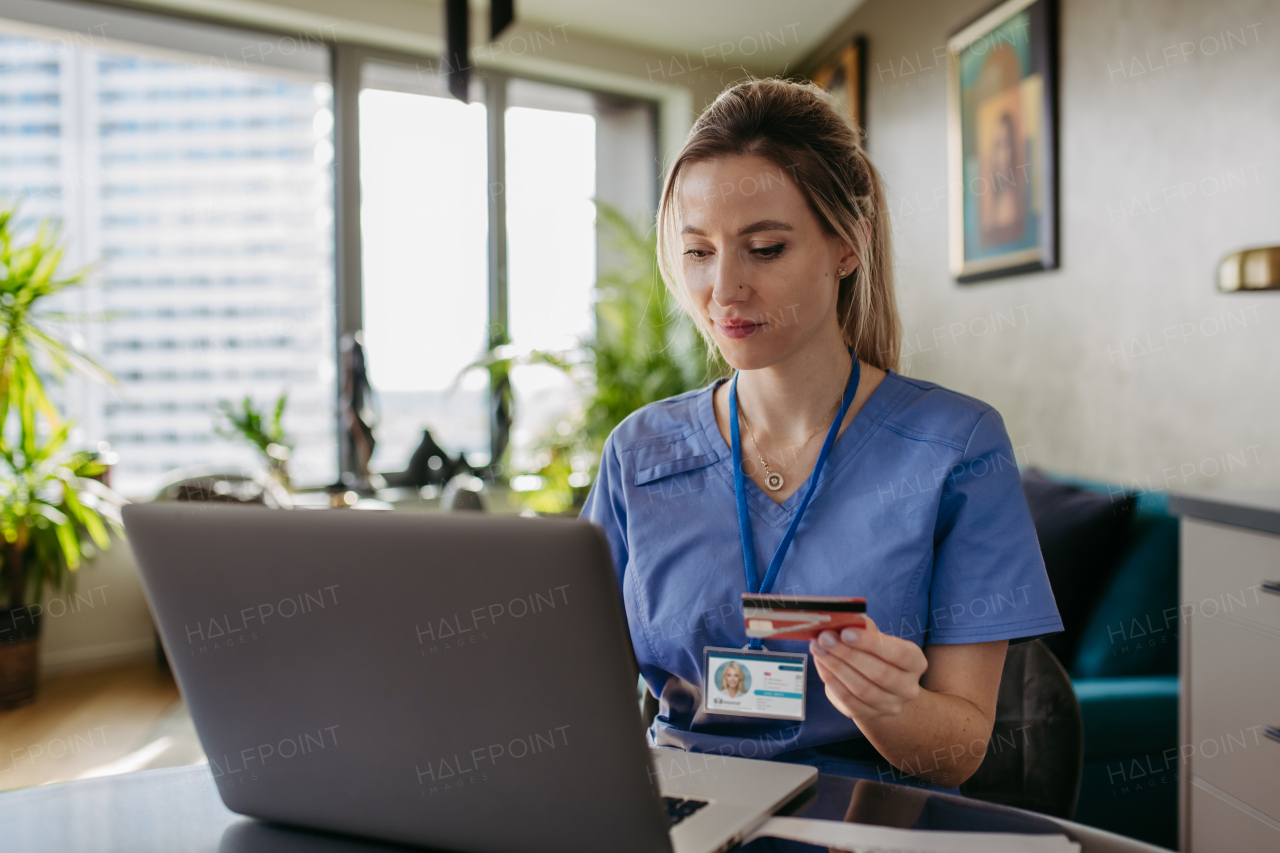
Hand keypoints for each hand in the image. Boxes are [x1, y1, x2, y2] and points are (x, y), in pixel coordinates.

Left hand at [808, 616, 927, 722]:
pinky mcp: (869, 714)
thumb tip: (841, 620)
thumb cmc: (876, 653)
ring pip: (861, 689)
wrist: (878, 685)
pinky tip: (821, 664)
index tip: (846, 632)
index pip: (898, 654)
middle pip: (879, 673)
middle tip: (825, 638)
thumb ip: (863, 628)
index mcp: (916, 663)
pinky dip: (831, 681)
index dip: (871, 643)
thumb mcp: (876, 637)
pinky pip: (848, 700)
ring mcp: (890, 705)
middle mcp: (908, 688)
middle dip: (847, 654)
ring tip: (818, 649)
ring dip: (836, 667)